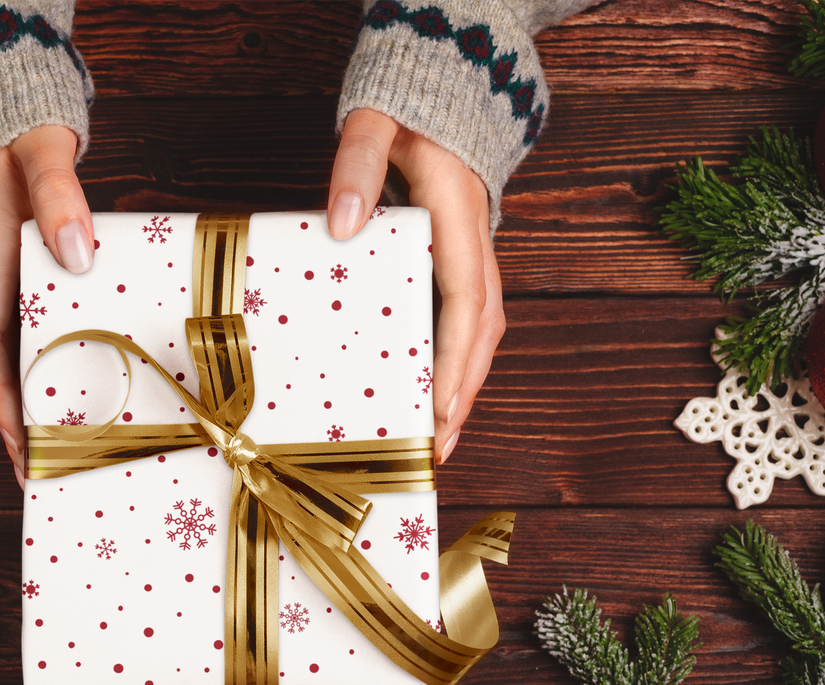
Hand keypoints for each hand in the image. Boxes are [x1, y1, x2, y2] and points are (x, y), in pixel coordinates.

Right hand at [0, 125, 93, 488]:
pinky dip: (58, 374)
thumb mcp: (42, 157)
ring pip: (20, 363)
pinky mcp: (32, 292)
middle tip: (48, 477)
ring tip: (68, 458)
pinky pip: (42, 341)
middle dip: (20, 426)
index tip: (20, 445)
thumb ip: (59, 196)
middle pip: (0, 372)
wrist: (16, 119)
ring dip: (38, 408)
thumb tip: (77, 254)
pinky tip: (85, 401)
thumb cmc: (24, 142)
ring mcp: (10, 295)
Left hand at [327, 108, 504, 463]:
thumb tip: (343, 223)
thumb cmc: (408, 114)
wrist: (441, 95)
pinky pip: (465, 324)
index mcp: (460, 220)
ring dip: (463, 389)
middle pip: (481, 333)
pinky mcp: (462, 265)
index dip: (455, 360)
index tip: (440, 406)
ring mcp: (474, 259)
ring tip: (438, 442)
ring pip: (480, 335)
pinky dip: (456, 365)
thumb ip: (357, 163)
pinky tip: (434, 399)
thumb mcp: (376, 125)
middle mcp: (477, 248)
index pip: (465, 302)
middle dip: (463, 394)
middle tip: (438, 449)